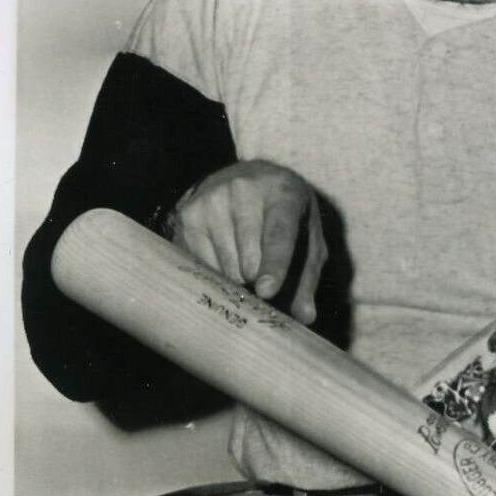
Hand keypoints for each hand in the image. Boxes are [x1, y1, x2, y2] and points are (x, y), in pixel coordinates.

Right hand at [169, 159, 326, 323]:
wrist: (249, 178)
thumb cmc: (285, 215)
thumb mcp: (307, 239)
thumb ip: (307, 278)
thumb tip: (305, 317)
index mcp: (282, 193)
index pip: (278, 235)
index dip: (274, 265)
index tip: (267, 291)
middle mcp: (244, 190)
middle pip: (248, 262)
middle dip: (257, 281)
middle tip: (263, 272)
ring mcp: (212, 200)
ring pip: (224, 268)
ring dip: (236, 278)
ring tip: (244, 256)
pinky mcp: (188, 214)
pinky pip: (201, 265)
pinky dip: (216, 272)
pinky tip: (224, 252)